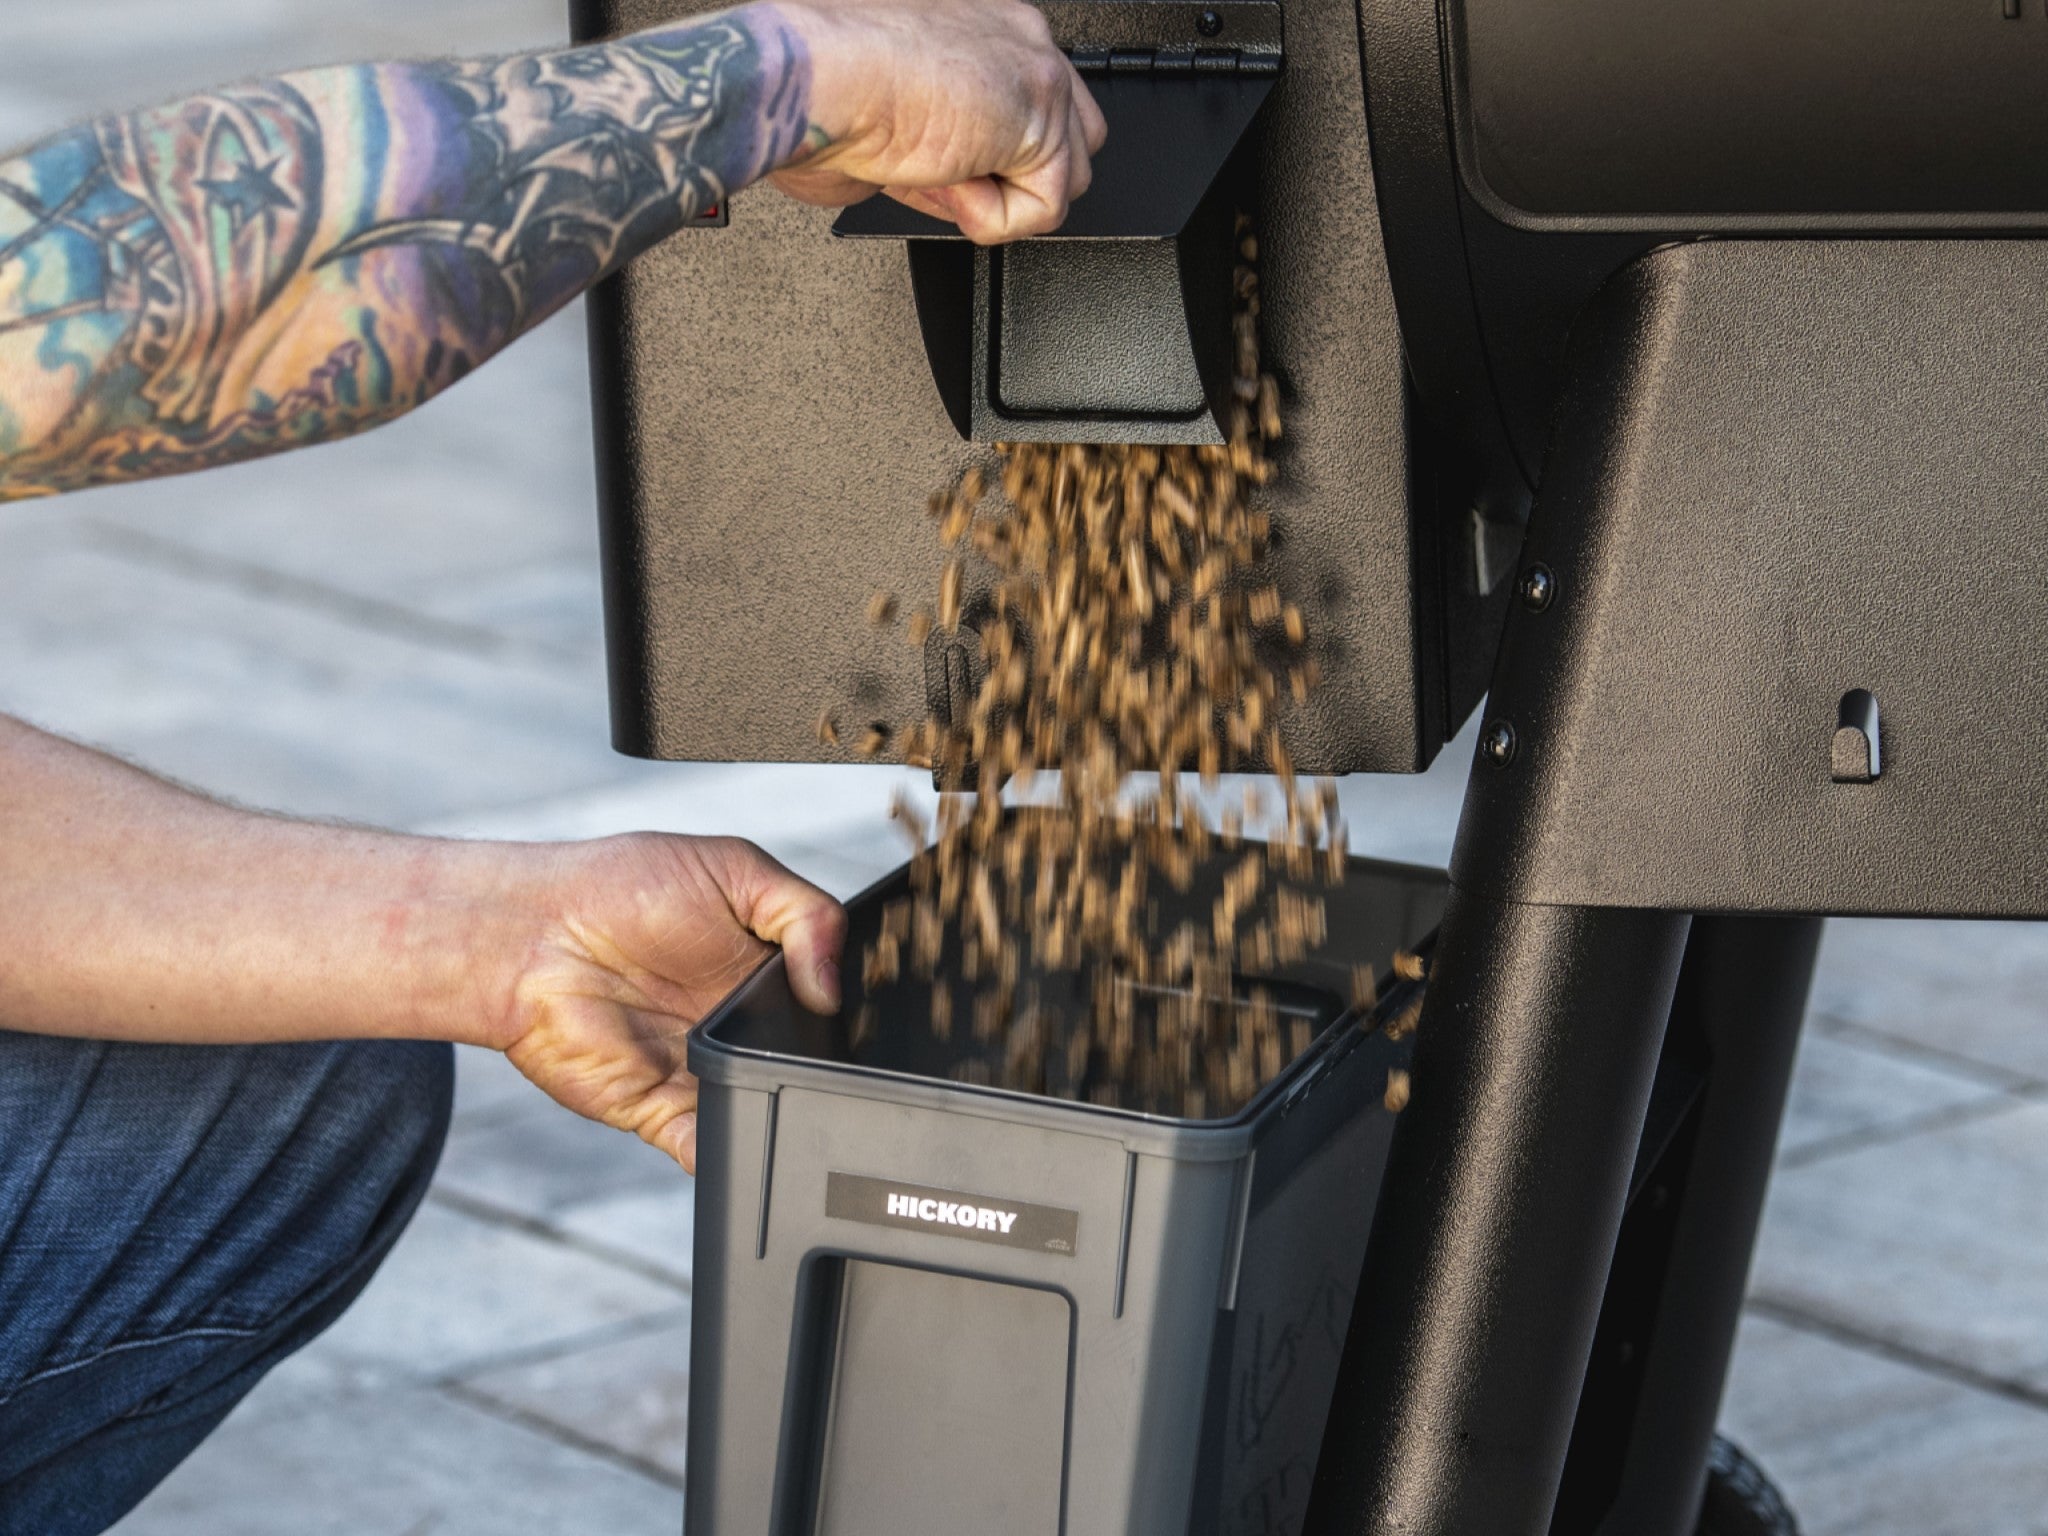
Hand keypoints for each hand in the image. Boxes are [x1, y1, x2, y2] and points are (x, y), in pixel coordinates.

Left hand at [494, 834, 844, 1173]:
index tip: (873, 1009)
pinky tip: (742, 1126)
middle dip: (825, 1066)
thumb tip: (832, 988)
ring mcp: (706, 1072)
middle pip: (807, 1065)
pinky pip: (711, 1148)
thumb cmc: (621, 886)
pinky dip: (731, 1153)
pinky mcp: (663, 1111)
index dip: (854, 1008)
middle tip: (824, 1048)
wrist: (529, 936)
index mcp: (767, 969)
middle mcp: (742, 1026)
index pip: (833, 1003)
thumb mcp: (735, 868)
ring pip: (766, 1110)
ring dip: (781, 1106)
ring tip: (781, 1078)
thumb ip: (806, 915)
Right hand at [766, 0, 1107, 241]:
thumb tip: (969, 191)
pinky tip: (947, 180)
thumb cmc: (826, 86)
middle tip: (947, 177)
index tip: (948, 169)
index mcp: (984, 26)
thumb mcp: (902, 120)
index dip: (998, 154)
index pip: (1031, 104)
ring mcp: (1037, 74)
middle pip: (1070, 137)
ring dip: (1000, 198)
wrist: (816, 80)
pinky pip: (1047, 209)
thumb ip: (954, 144)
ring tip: (941, 173)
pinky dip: (992, 219)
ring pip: (1066, 177)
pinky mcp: (1044, 120)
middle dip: (1016, 178)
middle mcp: (1018, 37)